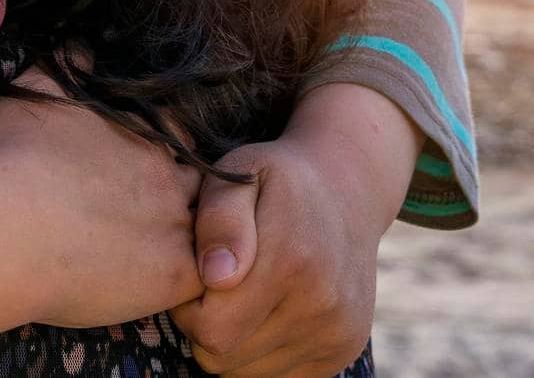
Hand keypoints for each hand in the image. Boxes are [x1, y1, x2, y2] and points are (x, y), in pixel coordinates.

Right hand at [0, 64, 203, 343]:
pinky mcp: (175, 274)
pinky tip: (173, 290)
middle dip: (187, 195)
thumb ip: (70, 63)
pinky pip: (210, 281)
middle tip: (156, 217)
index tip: (143, 168)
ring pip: (209, 232)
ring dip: (194, 240)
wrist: (4, 228)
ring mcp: (176, 224)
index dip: (166, 151)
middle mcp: (169, 175)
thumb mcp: (37, 89)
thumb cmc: (12, 159)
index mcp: (142, 134)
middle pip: (201, 182)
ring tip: (165, 259)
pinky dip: (199, 284)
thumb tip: (85, 46)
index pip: (179, 136)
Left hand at [170, 83, 420, 375]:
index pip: (210, 330)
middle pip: (225, 358)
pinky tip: (264, 310)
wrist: (346, 191)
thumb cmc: (276, 180)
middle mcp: (321, 304)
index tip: (195, 276)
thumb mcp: (239, 175)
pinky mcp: (343, 349)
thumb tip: (216, 276)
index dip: (187, 308)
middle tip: (212, 287)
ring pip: (247, 373)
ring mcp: (337, 332)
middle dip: (206, 326)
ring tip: (240, 295)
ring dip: (233, 341)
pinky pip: (278, 375)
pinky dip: (260, 352)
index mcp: (290, 261)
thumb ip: (220, 220)